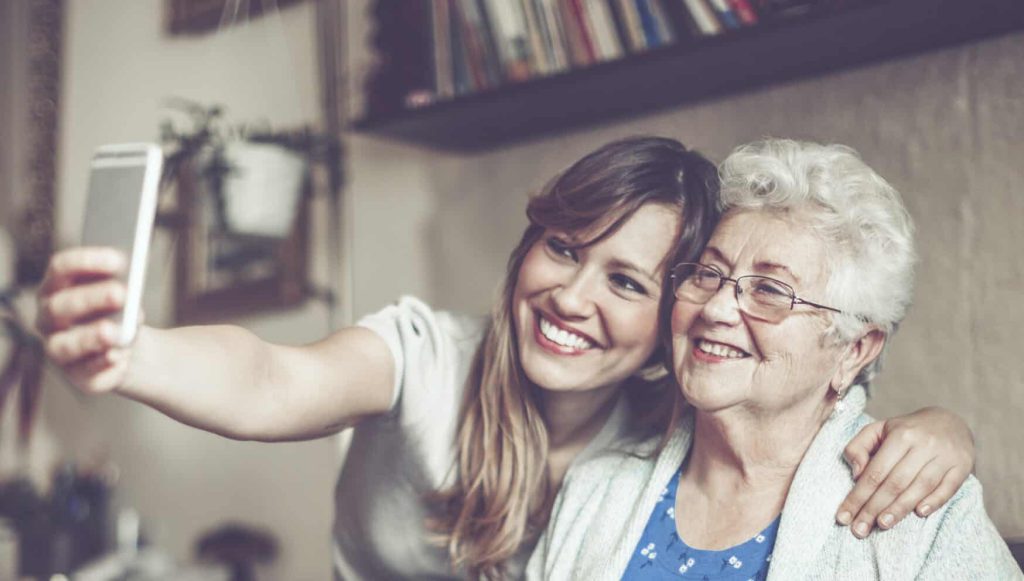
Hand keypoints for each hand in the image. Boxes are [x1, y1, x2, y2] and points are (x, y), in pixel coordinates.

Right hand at [36, 247, 134, 393]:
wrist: (129, 343)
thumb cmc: (121, 307)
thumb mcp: (124, 293)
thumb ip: (122, 287)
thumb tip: (128, 290)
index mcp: (57, 287)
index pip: (61, 268)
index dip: (86, 261)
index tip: (118, 259)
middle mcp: (49, 319)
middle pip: (60, 307)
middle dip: (90, 299)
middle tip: (121, 293)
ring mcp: (58, 349)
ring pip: (63, 346)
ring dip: (90, 338)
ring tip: (115, 333)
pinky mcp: (77, 376)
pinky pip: (86, 374)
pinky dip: (104, 366)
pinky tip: (119, 358)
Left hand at [835, 407, 974, 537]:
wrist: (950, 421)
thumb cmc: (907, 430)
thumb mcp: (879, 429)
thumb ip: (859, 447)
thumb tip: (856, 474)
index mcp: (901, 435)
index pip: (875, 471)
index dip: (858, 496)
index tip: (844, 516)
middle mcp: (924, 445)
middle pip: (896, 482)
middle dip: (874, 508)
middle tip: (859, 529)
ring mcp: (946, 456)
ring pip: (920, 487)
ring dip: (900, 509)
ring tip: (882, 525)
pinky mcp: (963, 466)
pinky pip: (948, 488)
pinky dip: (934, 501)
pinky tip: (919, 514)